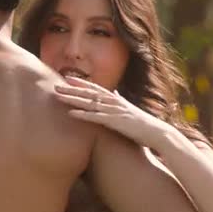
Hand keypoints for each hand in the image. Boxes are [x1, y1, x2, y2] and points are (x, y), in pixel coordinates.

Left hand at [54, 76, 173, 149]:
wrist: (157, 133)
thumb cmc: (143, 124)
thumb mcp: (129, 109)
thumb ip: (120, 100)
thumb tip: (115, 92)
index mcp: (116, 100)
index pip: (96, 88)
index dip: (81, 83)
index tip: (68, 79)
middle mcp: (114, 102)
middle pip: (89, 93)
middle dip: (72, 89)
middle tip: (55, 85)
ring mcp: (114, 111)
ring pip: (89, 103)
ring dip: (73, 99)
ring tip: (58, 96)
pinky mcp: (115, 122)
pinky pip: (96, 117)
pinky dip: (83, 114)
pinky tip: (71, 113)